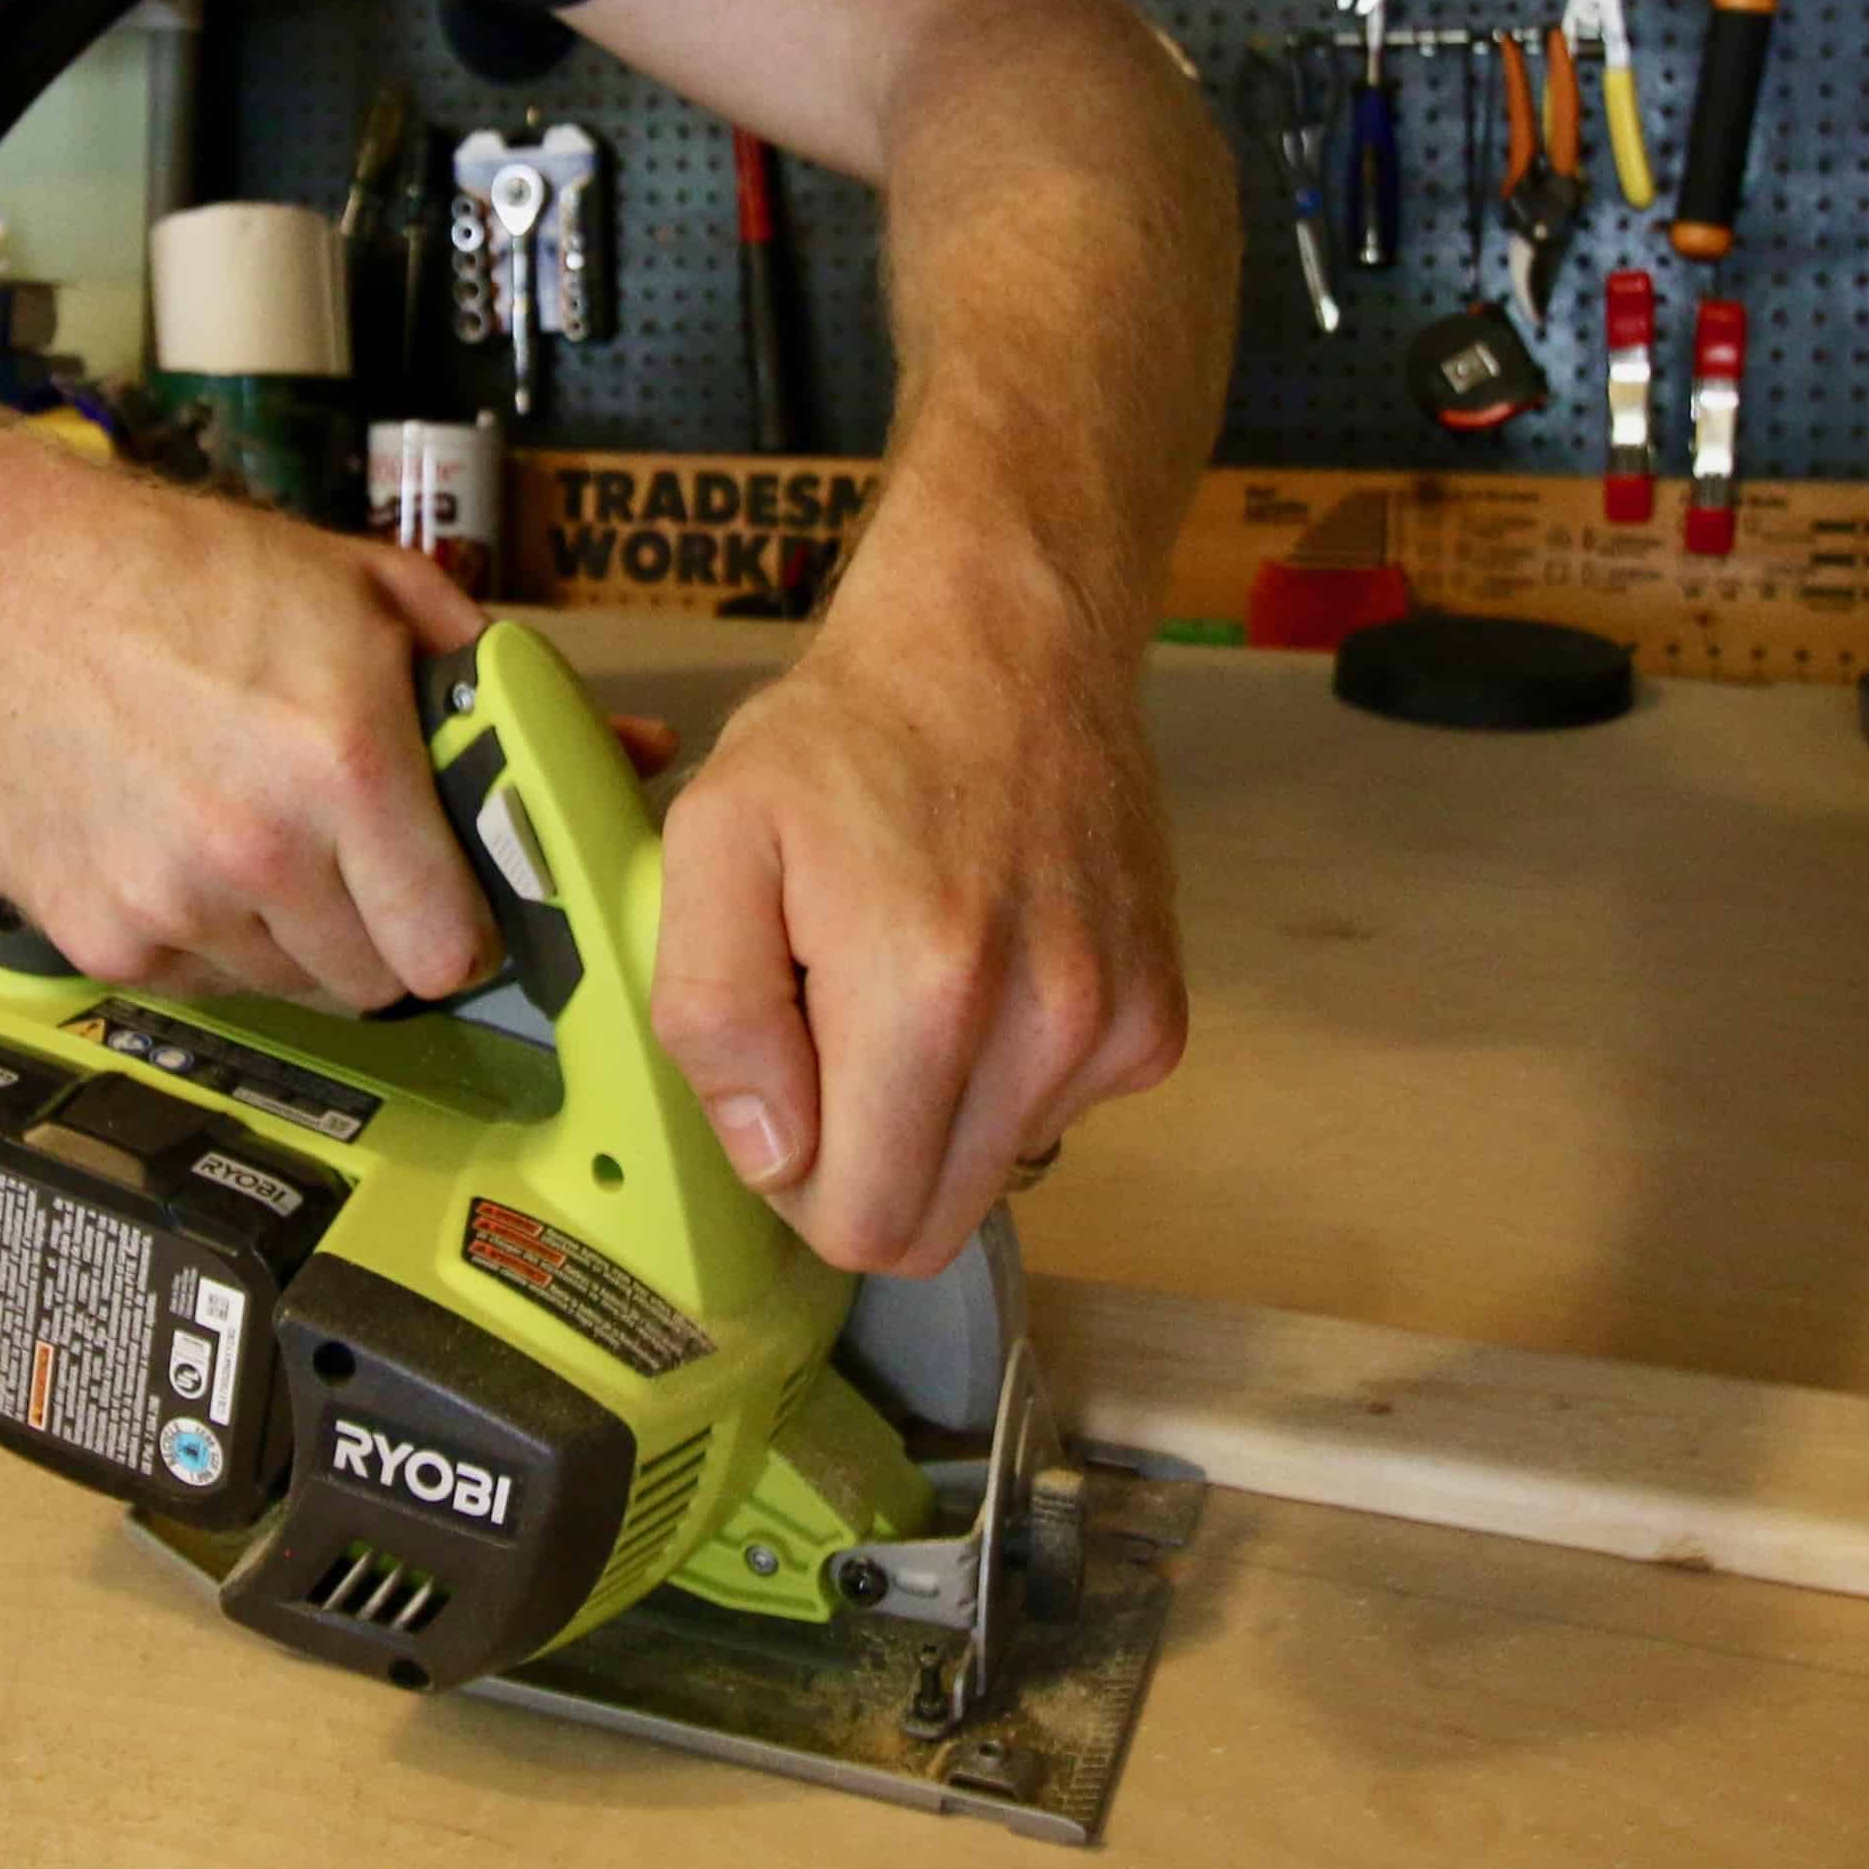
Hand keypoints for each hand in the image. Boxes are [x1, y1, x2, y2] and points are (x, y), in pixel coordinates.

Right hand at [0, 461, 497, 1013]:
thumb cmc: (184, 573)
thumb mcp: (360, 584)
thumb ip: (480, 672)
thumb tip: (600, 741)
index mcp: (347, 766)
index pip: (447, 949)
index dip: (458, 932)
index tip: (444, 907)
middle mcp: (259, 850)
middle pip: (368, 984)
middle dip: (374, 932)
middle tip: (344, 862)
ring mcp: (169, 903)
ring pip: (278, 983)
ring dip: (281, 933)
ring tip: (246, 834)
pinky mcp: (94, 936)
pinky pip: (190, 978)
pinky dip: (196, 935)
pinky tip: (174, 846)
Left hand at [642, 585, 1187, 1275]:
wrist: (1008, 641)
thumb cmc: (849, 734)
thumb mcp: (714, 841)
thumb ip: (712, 1014)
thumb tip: (774, 1154)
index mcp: (925, 996)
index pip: (865, 1225)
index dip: (798, 1185)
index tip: (782, 1091)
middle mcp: (1044, 1026)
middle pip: (933, 1226)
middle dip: (863, 1165)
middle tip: (830, 1042)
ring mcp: (1114, 1026)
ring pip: (990, 1171)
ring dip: (933, 1110)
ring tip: (907, 973)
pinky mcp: (1155, 1018)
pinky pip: (1053, 1112)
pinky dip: (1002, 1070)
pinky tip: (981, 962)